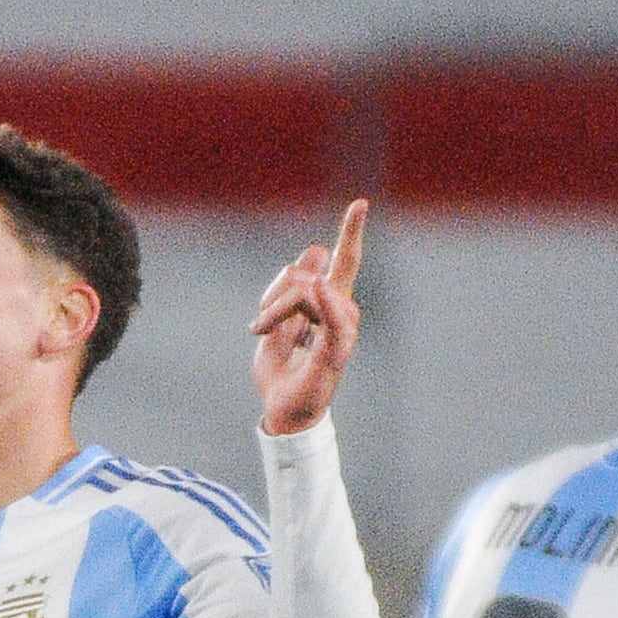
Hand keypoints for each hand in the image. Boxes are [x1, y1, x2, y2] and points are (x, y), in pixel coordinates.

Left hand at [251, 200, 366, 436]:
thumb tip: (312, 252)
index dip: (352, 233)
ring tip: (262, 332)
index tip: (360, 203)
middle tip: (257, 326)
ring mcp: (341, 333)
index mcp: (327, 307)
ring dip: (279, 310)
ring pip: (310, 295)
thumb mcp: (271, 324)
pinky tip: (317, 285)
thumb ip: (286, 291)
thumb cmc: (280, 373)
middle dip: (279, 293)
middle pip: (312, 278)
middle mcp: (341, 316)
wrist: (279, 413)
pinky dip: (323, 303)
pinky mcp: (336, 353)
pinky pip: (332, 321)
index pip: (345, 263)